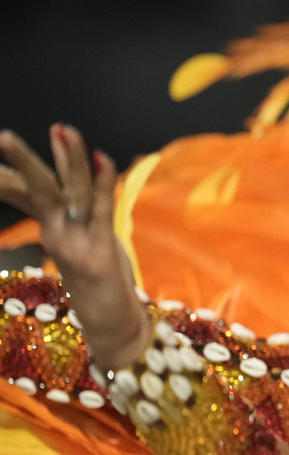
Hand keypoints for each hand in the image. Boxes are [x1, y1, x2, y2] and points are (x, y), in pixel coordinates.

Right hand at [0, 124, 149, 368]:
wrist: (112, 324)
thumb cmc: (97, 282)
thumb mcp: (72, 247)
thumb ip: (62, 221)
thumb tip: (45, 197)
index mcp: (51, 230)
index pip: (23, 194)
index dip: (7, 175)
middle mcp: (57, 233)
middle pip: (38, 189)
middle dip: (24, 161)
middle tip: (3, 135)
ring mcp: (77, 241)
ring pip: (69, 192)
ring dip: (67, 160)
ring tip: (61, 129)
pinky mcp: (102, 247)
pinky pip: (102, 207)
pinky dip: (104, 181)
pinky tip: (105, 157)